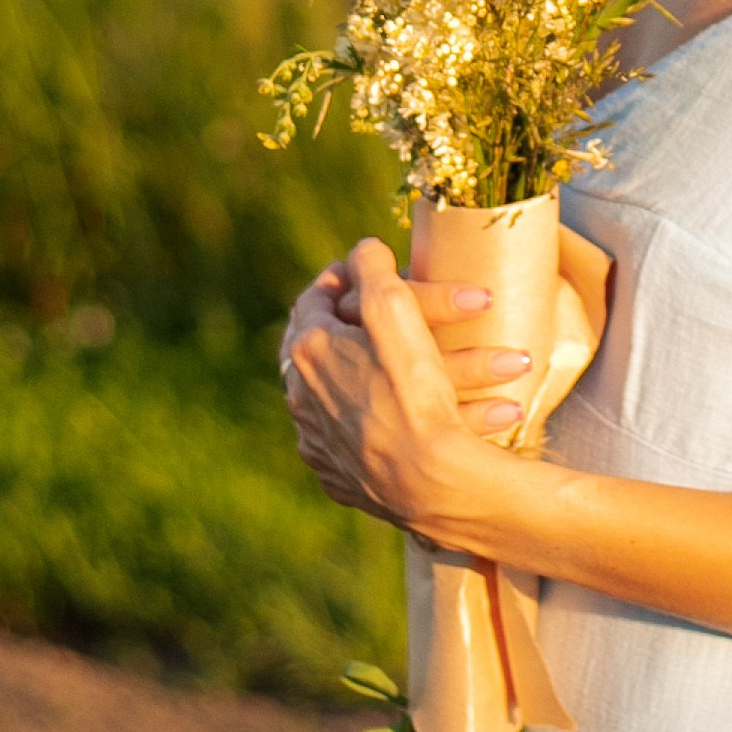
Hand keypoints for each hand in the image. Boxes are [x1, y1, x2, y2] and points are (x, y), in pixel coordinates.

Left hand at [279, 240, 527, 531]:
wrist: (431, 481)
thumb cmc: (415, 393)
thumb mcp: (396, 310)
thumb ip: (374, 270)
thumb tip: (363, 250)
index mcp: (307, 353)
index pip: (312, 301)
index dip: (338, 278)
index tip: (360, 270)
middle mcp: (300, 399)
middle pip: (315, 348)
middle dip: (346, 327)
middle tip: (367, 314)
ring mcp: (317, 443)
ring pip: (331, 396)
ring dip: (359, 374)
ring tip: (383, 364)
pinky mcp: (339, 477)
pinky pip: (346, 439)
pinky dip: (365, 421)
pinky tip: (385, 418)